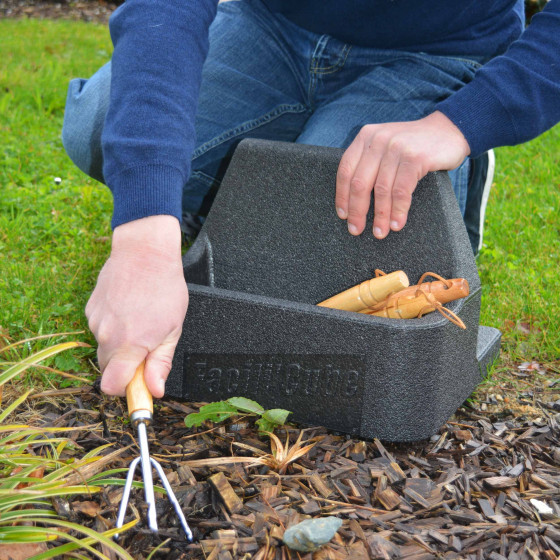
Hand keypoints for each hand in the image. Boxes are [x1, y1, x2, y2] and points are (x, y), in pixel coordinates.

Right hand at [86, 215, 187, 396]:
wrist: (144, 252)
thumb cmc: (165, 287)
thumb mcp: (173, 328)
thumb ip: (161, 362)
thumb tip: (155, 390)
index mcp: (130, 344)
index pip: (112, 386)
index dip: (126, 390)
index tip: (139, 386)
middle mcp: (107, 335)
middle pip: (108, 369)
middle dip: (126, 366)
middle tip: (147, 347)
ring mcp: (96, 321)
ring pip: (105, 348)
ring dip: (120, 344)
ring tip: (140, 321)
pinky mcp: (90, 309)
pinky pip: (100, 329)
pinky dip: (112, 326)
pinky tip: (128, 309)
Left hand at [335, 111, 470, 238]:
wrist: (449, 130)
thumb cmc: (414, 145)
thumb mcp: (386, 146)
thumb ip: (370, 163)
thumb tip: (354, 201)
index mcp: (365, 137)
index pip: (345, 171)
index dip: (342, 196)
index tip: (343, 216)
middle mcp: (378, 140)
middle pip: (360, 183)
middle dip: (357, 211)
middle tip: (356, 230)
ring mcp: (396, 147)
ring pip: (381, 190)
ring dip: (380, 216)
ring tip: (380, 232)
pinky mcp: (415, 157)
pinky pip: (401, 190)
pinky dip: (398, 210)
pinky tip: (397, 223)